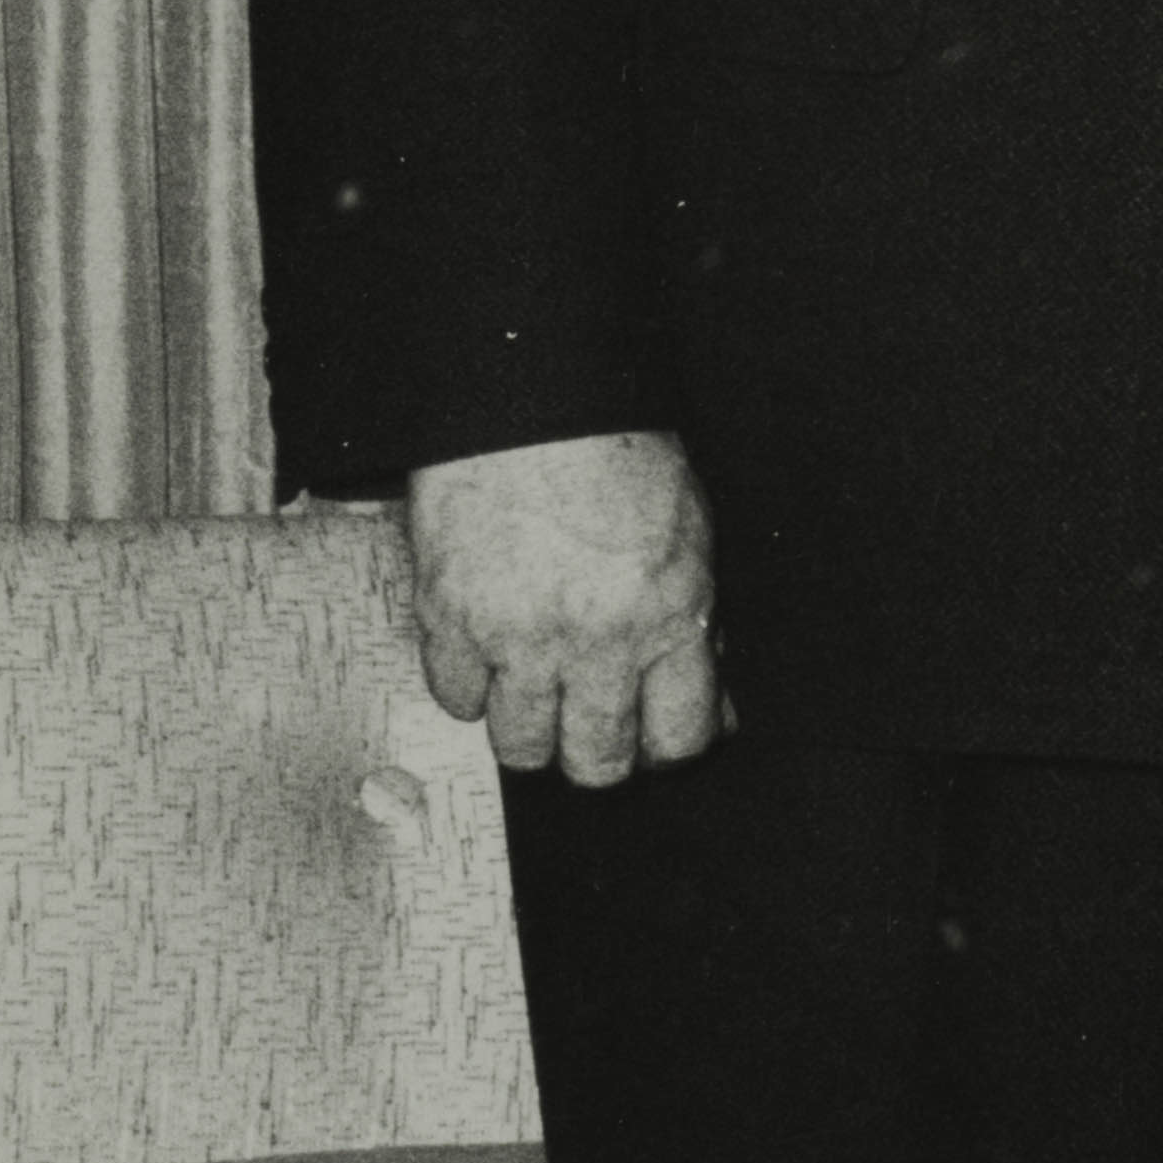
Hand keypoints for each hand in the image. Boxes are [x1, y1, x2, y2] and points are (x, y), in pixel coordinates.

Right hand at [401, 429, 729, 787]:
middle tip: (588, 726)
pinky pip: (454, 700)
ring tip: (534, 694)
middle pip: (596, 761)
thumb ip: (697, 628)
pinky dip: (468, 689)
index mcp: (672, 617)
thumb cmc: (617, 457)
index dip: (664, 749)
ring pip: (521, 748)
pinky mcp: (452, 618)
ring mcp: (520, 635)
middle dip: (595, 755)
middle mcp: (600, 640)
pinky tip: (485, 658)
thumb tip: (710, 705)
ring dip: (529, 730)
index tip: (650, 738)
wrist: (533, 401)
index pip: (679, 738)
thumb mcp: (690, 541)